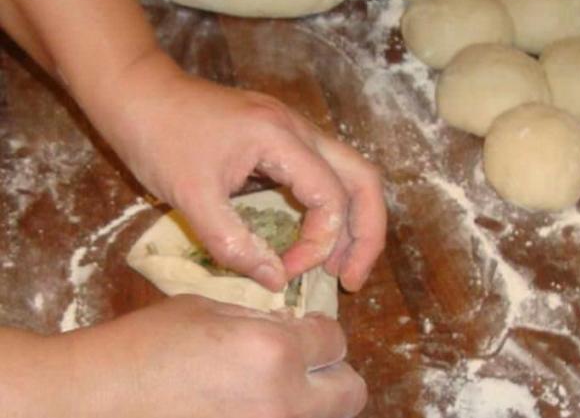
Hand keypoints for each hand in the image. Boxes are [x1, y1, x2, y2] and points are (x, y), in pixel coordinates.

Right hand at [26, 296, 366, 417]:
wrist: (90, 404)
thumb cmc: (142, 347)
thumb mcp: (206, 310)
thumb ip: (261, 320)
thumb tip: (293, 327)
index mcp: (274, 351)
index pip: (335, 340)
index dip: (320, 331)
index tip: (306, 330)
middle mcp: (282, 402)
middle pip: (351, 392)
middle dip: (333, 373)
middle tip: (303, 364)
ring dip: (309, 402)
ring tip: (272, 389)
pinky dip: (278, 417)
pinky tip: (246, 407)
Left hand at [89, 50, 385, 291]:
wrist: (138, 92)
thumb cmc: (158, 138)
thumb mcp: (190, 197)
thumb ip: (233, 242)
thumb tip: (275, 281)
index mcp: (280, 137)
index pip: (330, 196)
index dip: (317, 243)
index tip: (284, 273)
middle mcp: (299, 129)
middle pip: (363, 179)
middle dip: (366, 233)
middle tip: (353, 279)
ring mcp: (294, 130)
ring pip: (350, 174)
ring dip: (353, 221)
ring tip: (340, 266)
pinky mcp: (282, 138)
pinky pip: (324, 174)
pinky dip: (330, 208)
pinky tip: (315, 236)